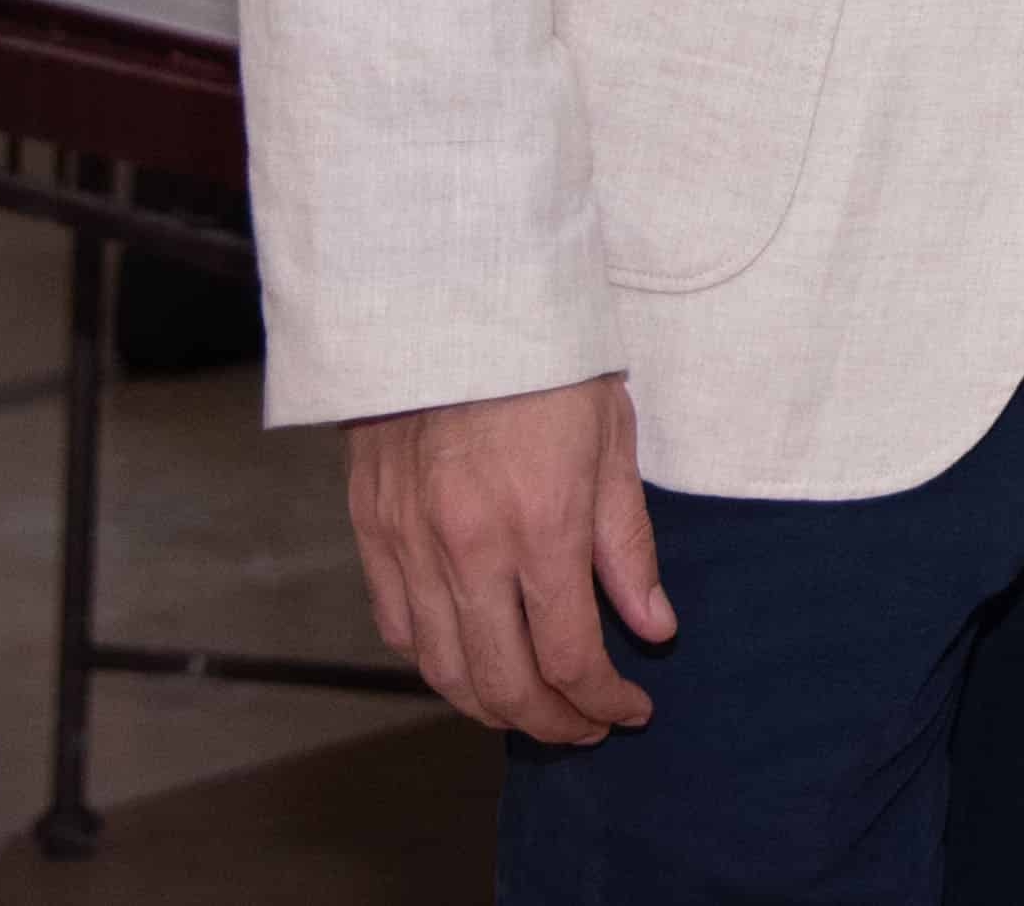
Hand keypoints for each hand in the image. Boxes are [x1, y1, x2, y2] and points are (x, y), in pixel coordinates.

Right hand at [347, 373, 673, 745]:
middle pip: (503, 683)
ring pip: (443, 669)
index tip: (630, 709)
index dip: (603, 701)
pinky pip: (398, 627)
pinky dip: (436, 662)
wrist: (451, 297)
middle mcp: (468, 547)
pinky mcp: (371, 529)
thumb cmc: (545, 358)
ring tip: (532, 706)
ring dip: (490, 705)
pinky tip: (470, 660)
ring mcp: (410, 543)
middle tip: (586, 727)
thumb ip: (627, 544)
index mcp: (541, 524)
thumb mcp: (612, 439)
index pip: (570, 656)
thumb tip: (651, 626)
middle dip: (552, 723)